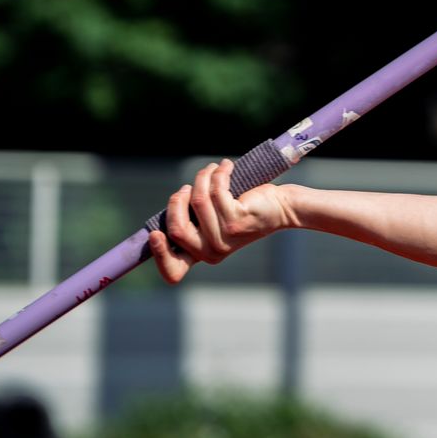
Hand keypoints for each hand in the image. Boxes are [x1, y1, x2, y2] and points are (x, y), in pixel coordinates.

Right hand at [149, 158, 297, 284]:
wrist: (281, 208)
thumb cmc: (244, 211)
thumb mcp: (216, 222)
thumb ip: (195, 222)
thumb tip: (172, 207)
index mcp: (203, 256)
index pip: (175, 271)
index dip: (159, 254)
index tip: (155, 234)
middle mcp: (212, 252)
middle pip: (176, 228)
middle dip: (177, 201)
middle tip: (188, 187)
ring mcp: (224, 237)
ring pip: (197, 202)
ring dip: (202, 178)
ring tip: (211, 169)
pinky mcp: (236, 219)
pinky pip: (216, 190)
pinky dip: (219, 173)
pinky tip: (226, 166)